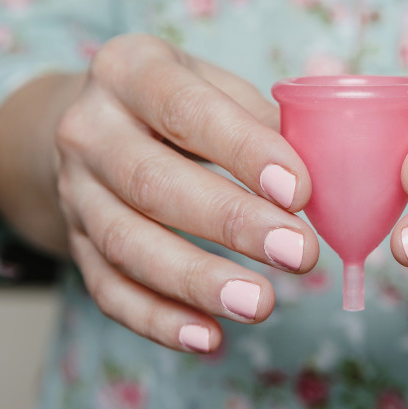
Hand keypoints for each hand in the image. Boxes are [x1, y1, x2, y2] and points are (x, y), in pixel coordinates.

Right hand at [55, 34, 318, 351]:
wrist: (95, 127)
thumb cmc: (178, 104)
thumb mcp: (216, 86)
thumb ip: (268, 118)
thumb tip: (331, 163)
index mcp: (130, 71)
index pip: (185, 108)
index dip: (243, 150)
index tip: (300, 190)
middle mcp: (89, 130)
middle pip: (152, 182)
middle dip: (231, 223)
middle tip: (299, 254)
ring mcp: (76, 192)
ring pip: (128, 244)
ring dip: (198, 280)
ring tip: (261, 304)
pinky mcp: (76, 244)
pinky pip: (110, 290)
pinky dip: (159, 320)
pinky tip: (210, 338)